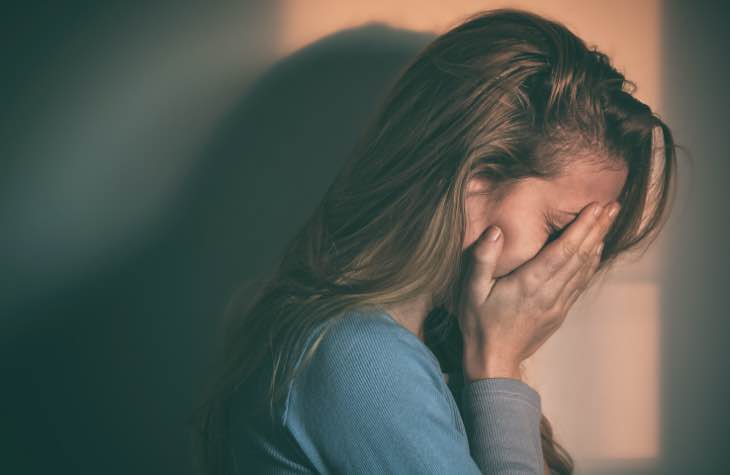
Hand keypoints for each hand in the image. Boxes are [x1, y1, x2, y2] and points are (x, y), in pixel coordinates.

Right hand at [458, 200, 620, 381]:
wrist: (494, 362)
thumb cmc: (479, 324)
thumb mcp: (471, 291)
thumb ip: (482, 259)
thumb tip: (495, 231)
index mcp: (529, 284)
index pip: (563, 250)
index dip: (582, 227)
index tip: (596, 206)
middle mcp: (549, 293)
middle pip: (580, 255)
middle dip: (598, 228)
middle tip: (613, 206)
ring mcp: (558, 304)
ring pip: (584, 268)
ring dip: (598, 242)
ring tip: (609, 221)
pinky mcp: (559, 312)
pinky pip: (580, 283)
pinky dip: (591, 263)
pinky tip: (596, 251)